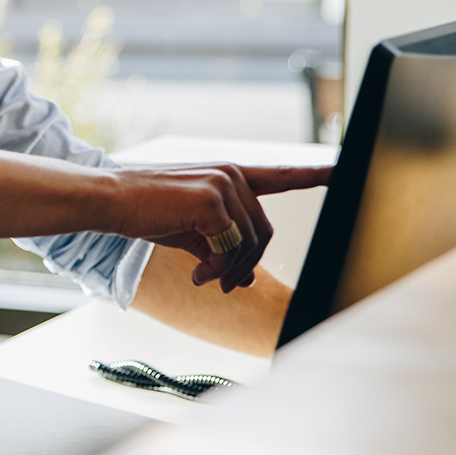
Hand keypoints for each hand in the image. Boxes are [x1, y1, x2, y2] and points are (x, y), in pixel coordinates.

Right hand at [111, 163, 330, 291]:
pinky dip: (216, 269)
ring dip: (228, 270)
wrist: (111, 200)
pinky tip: (196, 274)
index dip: (316, 174)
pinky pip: (230, 248)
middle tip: (221, 283)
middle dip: (245, 264)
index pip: (282, 175)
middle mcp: (232, 174)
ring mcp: (224, 184)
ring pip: (250, 243)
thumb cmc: (146, 212)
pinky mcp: (212, 201)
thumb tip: (243, 280)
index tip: (344, 170)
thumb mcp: (191, 231)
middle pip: (264, 232)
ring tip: (202, 277)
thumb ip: (222, 249)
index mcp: (230, 176)